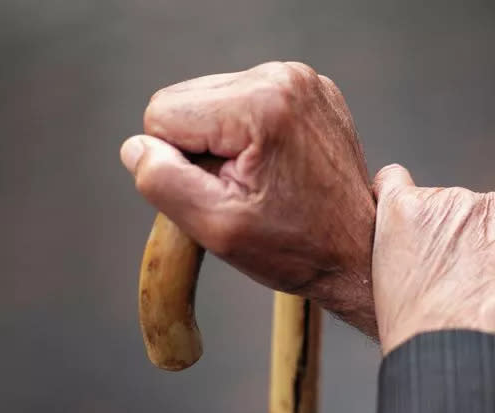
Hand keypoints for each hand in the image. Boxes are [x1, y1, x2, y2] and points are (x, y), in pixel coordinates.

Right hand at [120, 61, 376, 335]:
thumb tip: (137, 146)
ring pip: (213, 101)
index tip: (219, 192)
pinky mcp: (310, 91)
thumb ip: (162, 181)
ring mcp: (302, 80)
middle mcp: (284, 77)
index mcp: (261, 104)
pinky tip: (275, 166)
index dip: (177, 163)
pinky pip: (246, 103)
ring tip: (261, 180)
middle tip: (242, 189)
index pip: (162, 113)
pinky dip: (249, 135)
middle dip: (200, 149)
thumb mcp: (217, 226)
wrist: (356, 252)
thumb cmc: (296, 246)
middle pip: (187, 101)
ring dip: (223, 142)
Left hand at [371, 165, 494, 406]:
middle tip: (463, 306)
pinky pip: (392, 186)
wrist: (473, 377)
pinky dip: (389, 199)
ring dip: (436, 243)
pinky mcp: (405, 214)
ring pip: (442, 215)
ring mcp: (452, 206)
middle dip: (477, 257)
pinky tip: (388, 226)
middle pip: (486, 226)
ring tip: (426, 295)